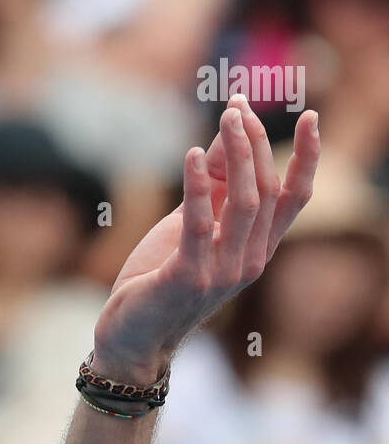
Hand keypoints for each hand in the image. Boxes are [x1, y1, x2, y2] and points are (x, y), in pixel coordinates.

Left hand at [90, 94, 320, 385]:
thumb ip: (211, 182)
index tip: (310, 117)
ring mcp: (222, 273)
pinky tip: (190, 154)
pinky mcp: (190, 277)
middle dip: (255, 142)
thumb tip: (228, 128)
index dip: (307, 158)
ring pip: (245, 201)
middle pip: (267, 190)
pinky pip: (200, 223)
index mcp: (255, 249)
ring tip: (224, 118)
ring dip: (236, 153)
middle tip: (236, 108)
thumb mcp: (190, 222)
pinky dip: (197, 186)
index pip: (293, 199)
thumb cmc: (161, 278)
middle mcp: (248, 262)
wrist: (133, 336)